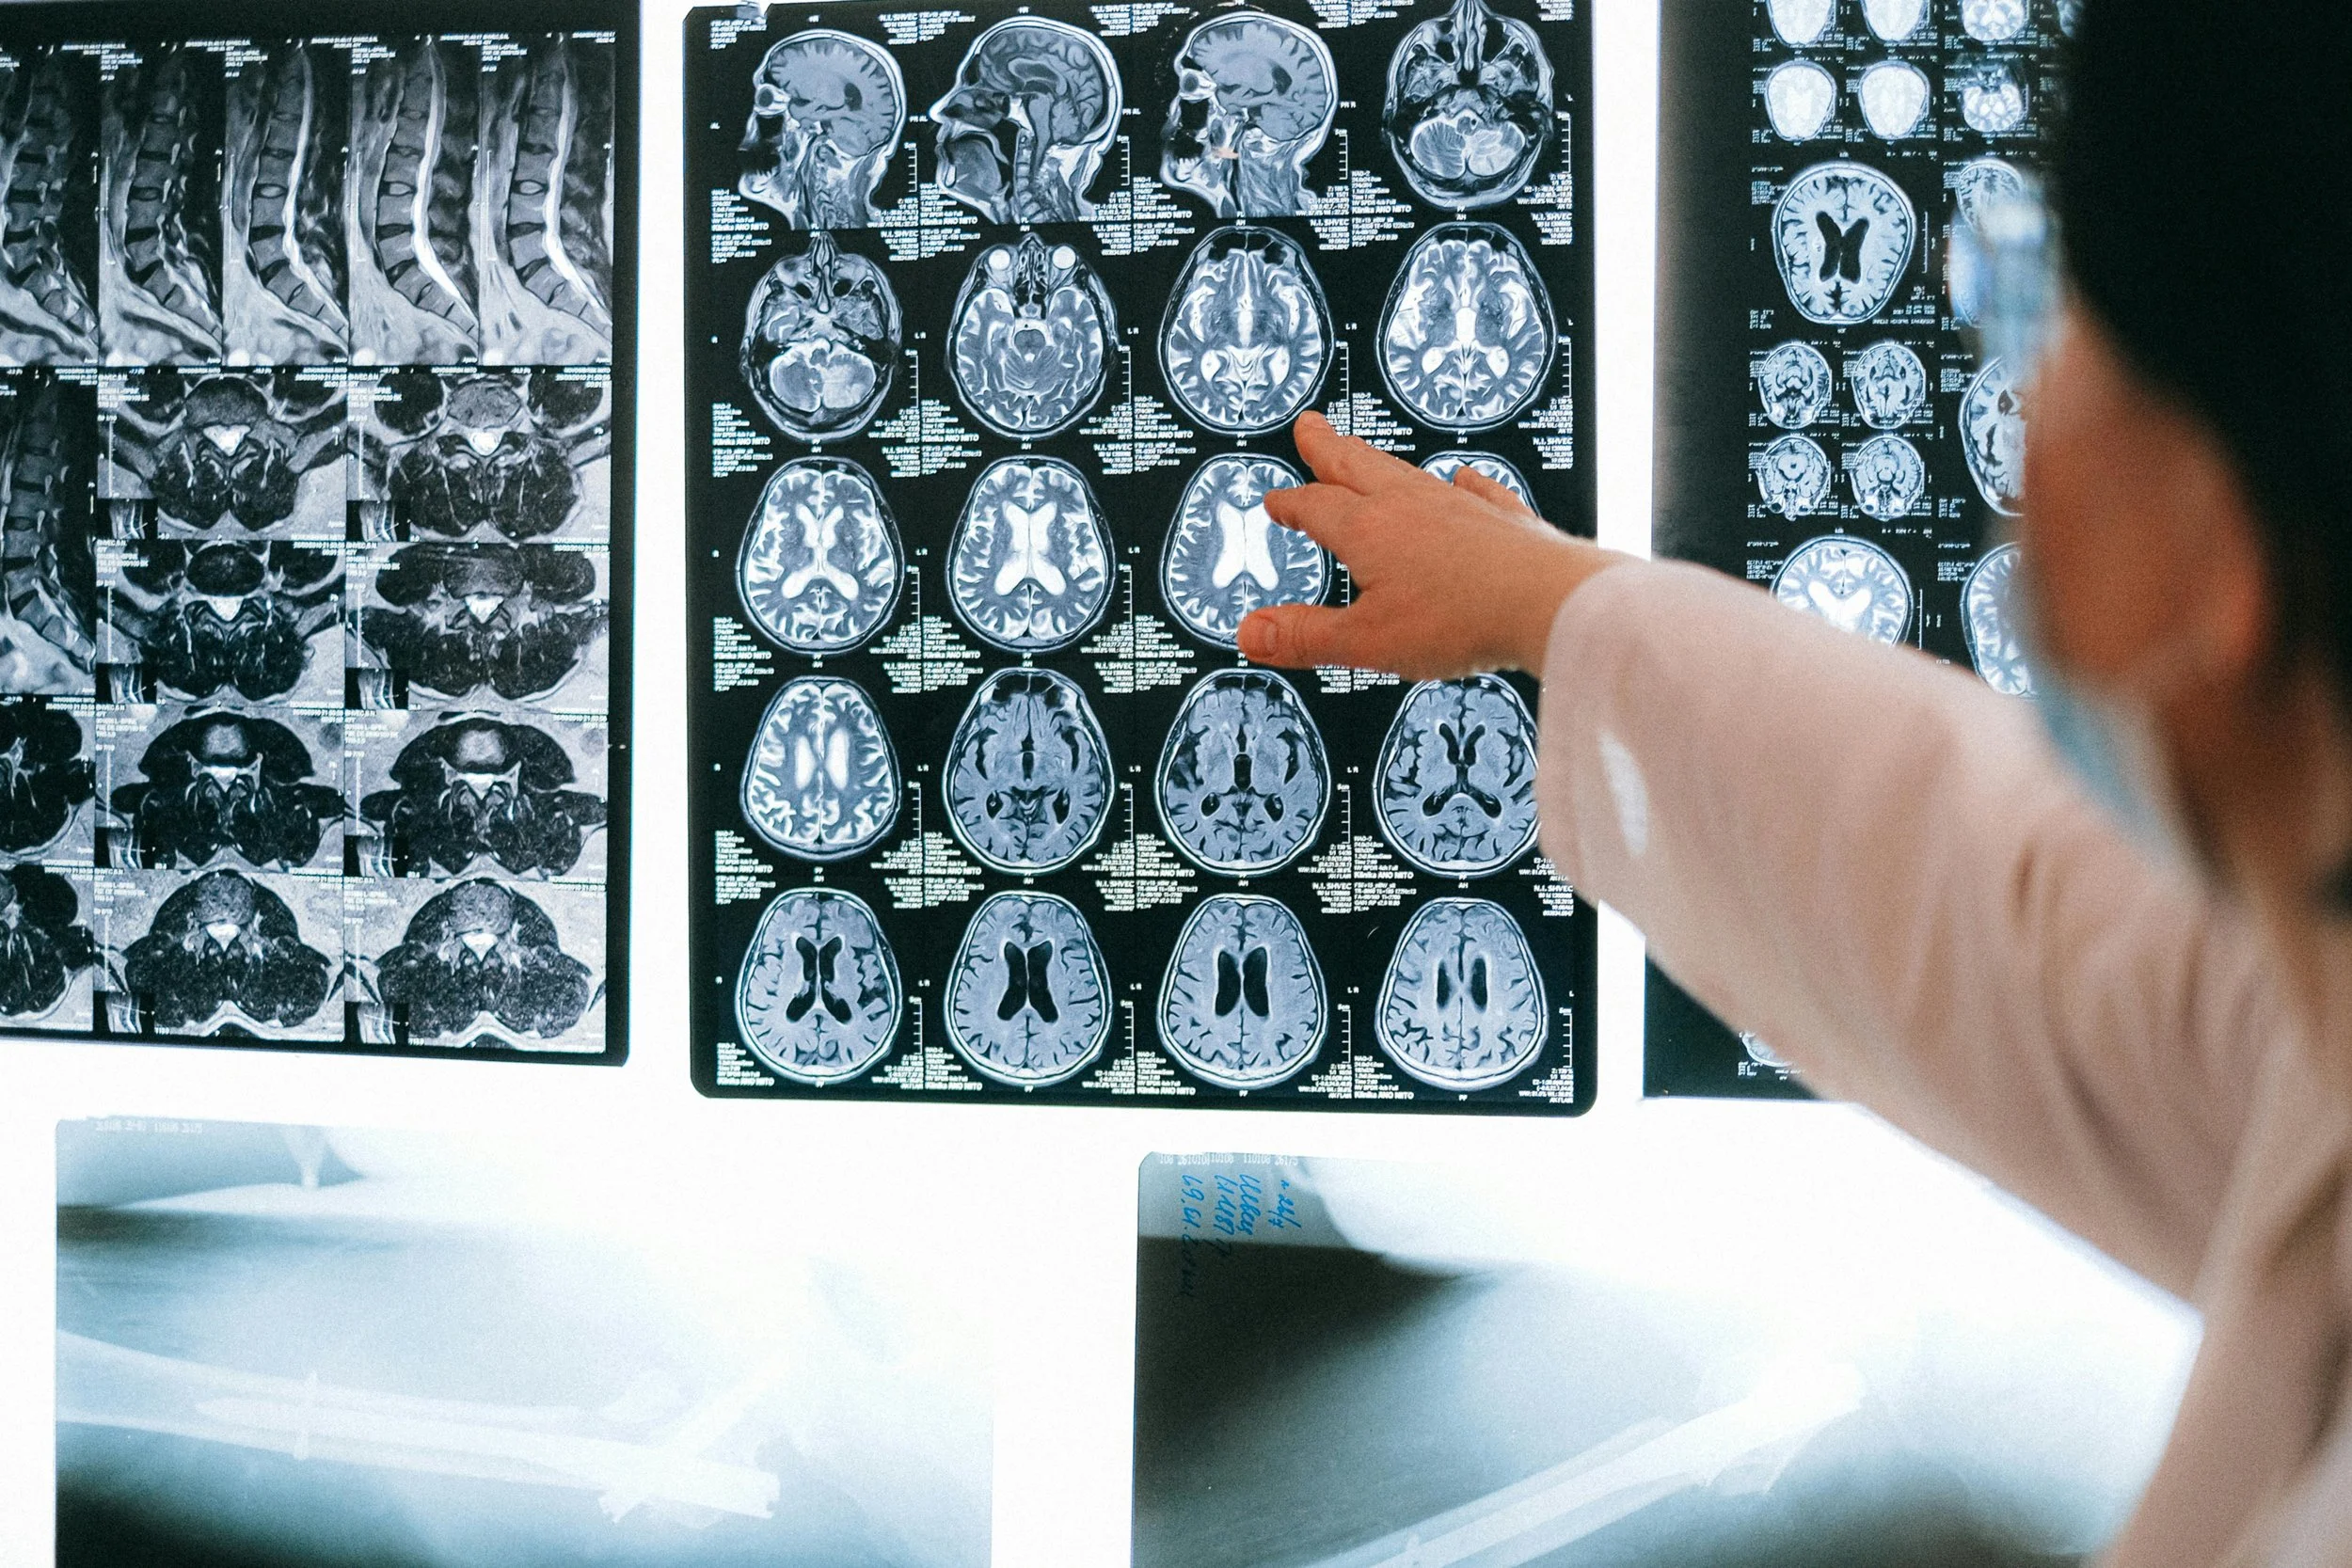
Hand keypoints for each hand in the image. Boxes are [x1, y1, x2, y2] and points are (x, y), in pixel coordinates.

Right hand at [1237, 411, 1625, 679]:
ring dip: (1379, 461)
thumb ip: (1307, 636)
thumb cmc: (1464, 618)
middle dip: (1328, 449)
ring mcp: (1460, 506)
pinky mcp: (1502, 518)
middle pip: (1357, 467)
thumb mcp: (1367, 641)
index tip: (1276, 501)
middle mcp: (1411, 505)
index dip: (1291, 504)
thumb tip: (1252, 632)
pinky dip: (1461, 483)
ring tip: (1367, 453)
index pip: (1316, 507)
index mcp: (1370, 530)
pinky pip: (1475, 489)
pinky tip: (1463, 479)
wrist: (1548, 601)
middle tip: (1311, 427)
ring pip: (1407, 472)